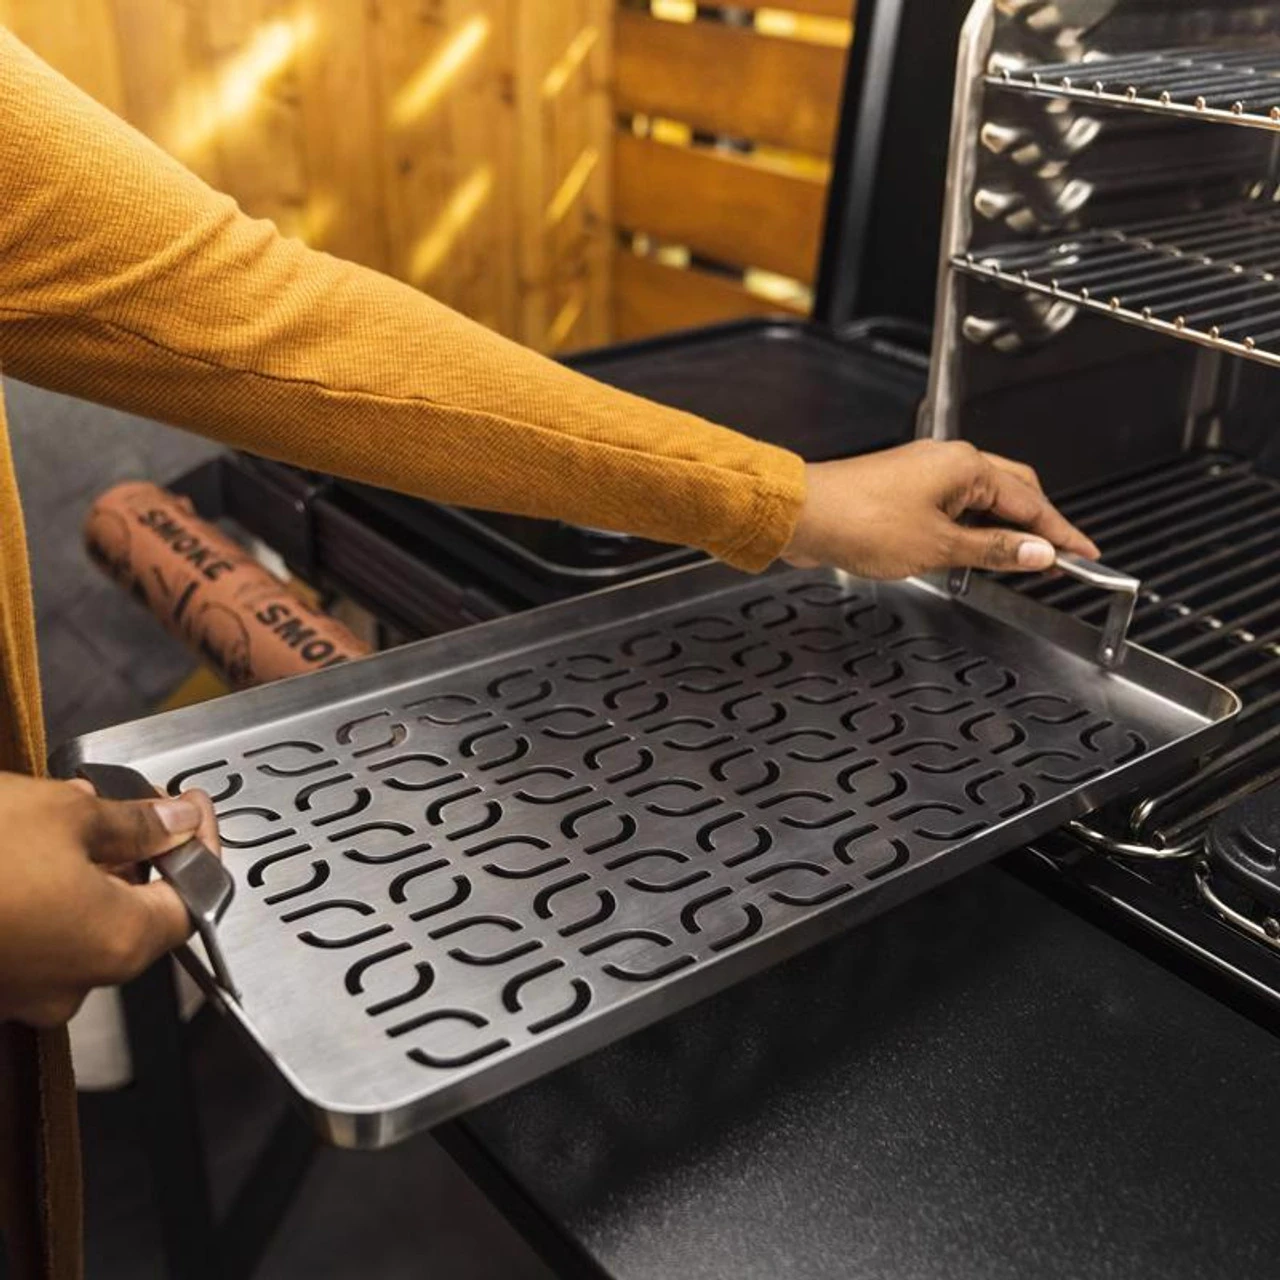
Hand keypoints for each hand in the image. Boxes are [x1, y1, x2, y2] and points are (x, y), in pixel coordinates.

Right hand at [0, 772, 218, 1026]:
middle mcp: (77, 985)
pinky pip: (31, 937)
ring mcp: (23, 994)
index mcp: (119, 944)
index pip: (192, 900)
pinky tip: (16, 848)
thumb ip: (133, 823)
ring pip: (78, 924)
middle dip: (135, 852)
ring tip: (61, 813)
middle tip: (127, 802)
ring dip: (83, 868)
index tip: (191, 807)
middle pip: (135, 914)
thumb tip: (174, 821)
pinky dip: (38, 894)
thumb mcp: (63, 814)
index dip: (199, 847)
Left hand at [783, 440, 1098, 579]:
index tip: (1084, 554)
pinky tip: (970, 551)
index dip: (1060, 532)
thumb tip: (1034, 552)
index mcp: (966, 466)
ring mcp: (924, 474)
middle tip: (1056, 556)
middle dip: (1037, 524)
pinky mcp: (903, 490)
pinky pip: (952, 507)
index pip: (1031, 501)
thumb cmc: (860, 520)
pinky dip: (970, 528)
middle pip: (1012, 491)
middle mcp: (948, 461)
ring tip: (1018, 561)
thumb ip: (993, 550)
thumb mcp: (939, 547)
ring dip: (1000, 528)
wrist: (804, 515)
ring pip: (981, 499)